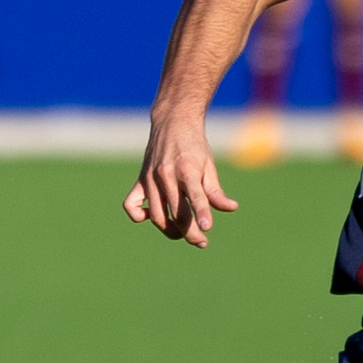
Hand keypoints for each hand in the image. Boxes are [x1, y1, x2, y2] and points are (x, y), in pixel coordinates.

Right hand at [123, 113, 240, 246]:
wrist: (173, 122)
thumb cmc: (194, 146)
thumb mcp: (209, 166)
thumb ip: (216, 191)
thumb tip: (231, 208)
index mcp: (187, 169)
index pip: (195, 196)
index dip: (201, 213)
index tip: (206, 228)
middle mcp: (166, 175)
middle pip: (176, 213)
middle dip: (190, 232)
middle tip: (202, 241)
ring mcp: (150, 179)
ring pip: (156, 216)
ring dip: (170, 230)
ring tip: (183, 233)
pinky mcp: (140, 180)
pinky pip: (130, 205)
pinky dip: (138, 216)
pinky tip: (152, 217)